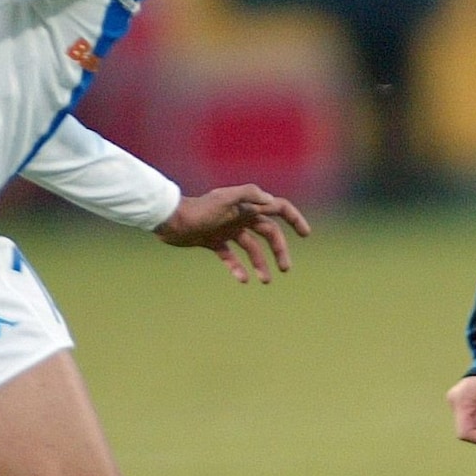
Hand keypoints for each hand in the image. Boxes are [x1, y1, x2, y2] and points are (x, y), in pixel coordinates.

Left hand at [154, 184, 309, 282]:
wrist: (170, 220)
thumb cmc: (198, 209)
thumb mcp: (224, 199)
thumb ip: (248, 195)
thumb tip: (270, 201)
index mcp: (247, 205)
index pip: (278, 208)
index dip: (294, 219)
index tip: (305, 234)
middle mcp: (240, 216)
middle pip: (269, 233)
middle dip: (279, 250)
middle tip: (285, 269)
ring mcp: (228, 230)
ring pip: (252, 248)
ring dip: (260, 263)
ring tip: (265, 280)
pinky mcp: (214, 241)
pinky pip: (231, 257)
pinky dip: (237, 268)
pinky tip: (243, 279)